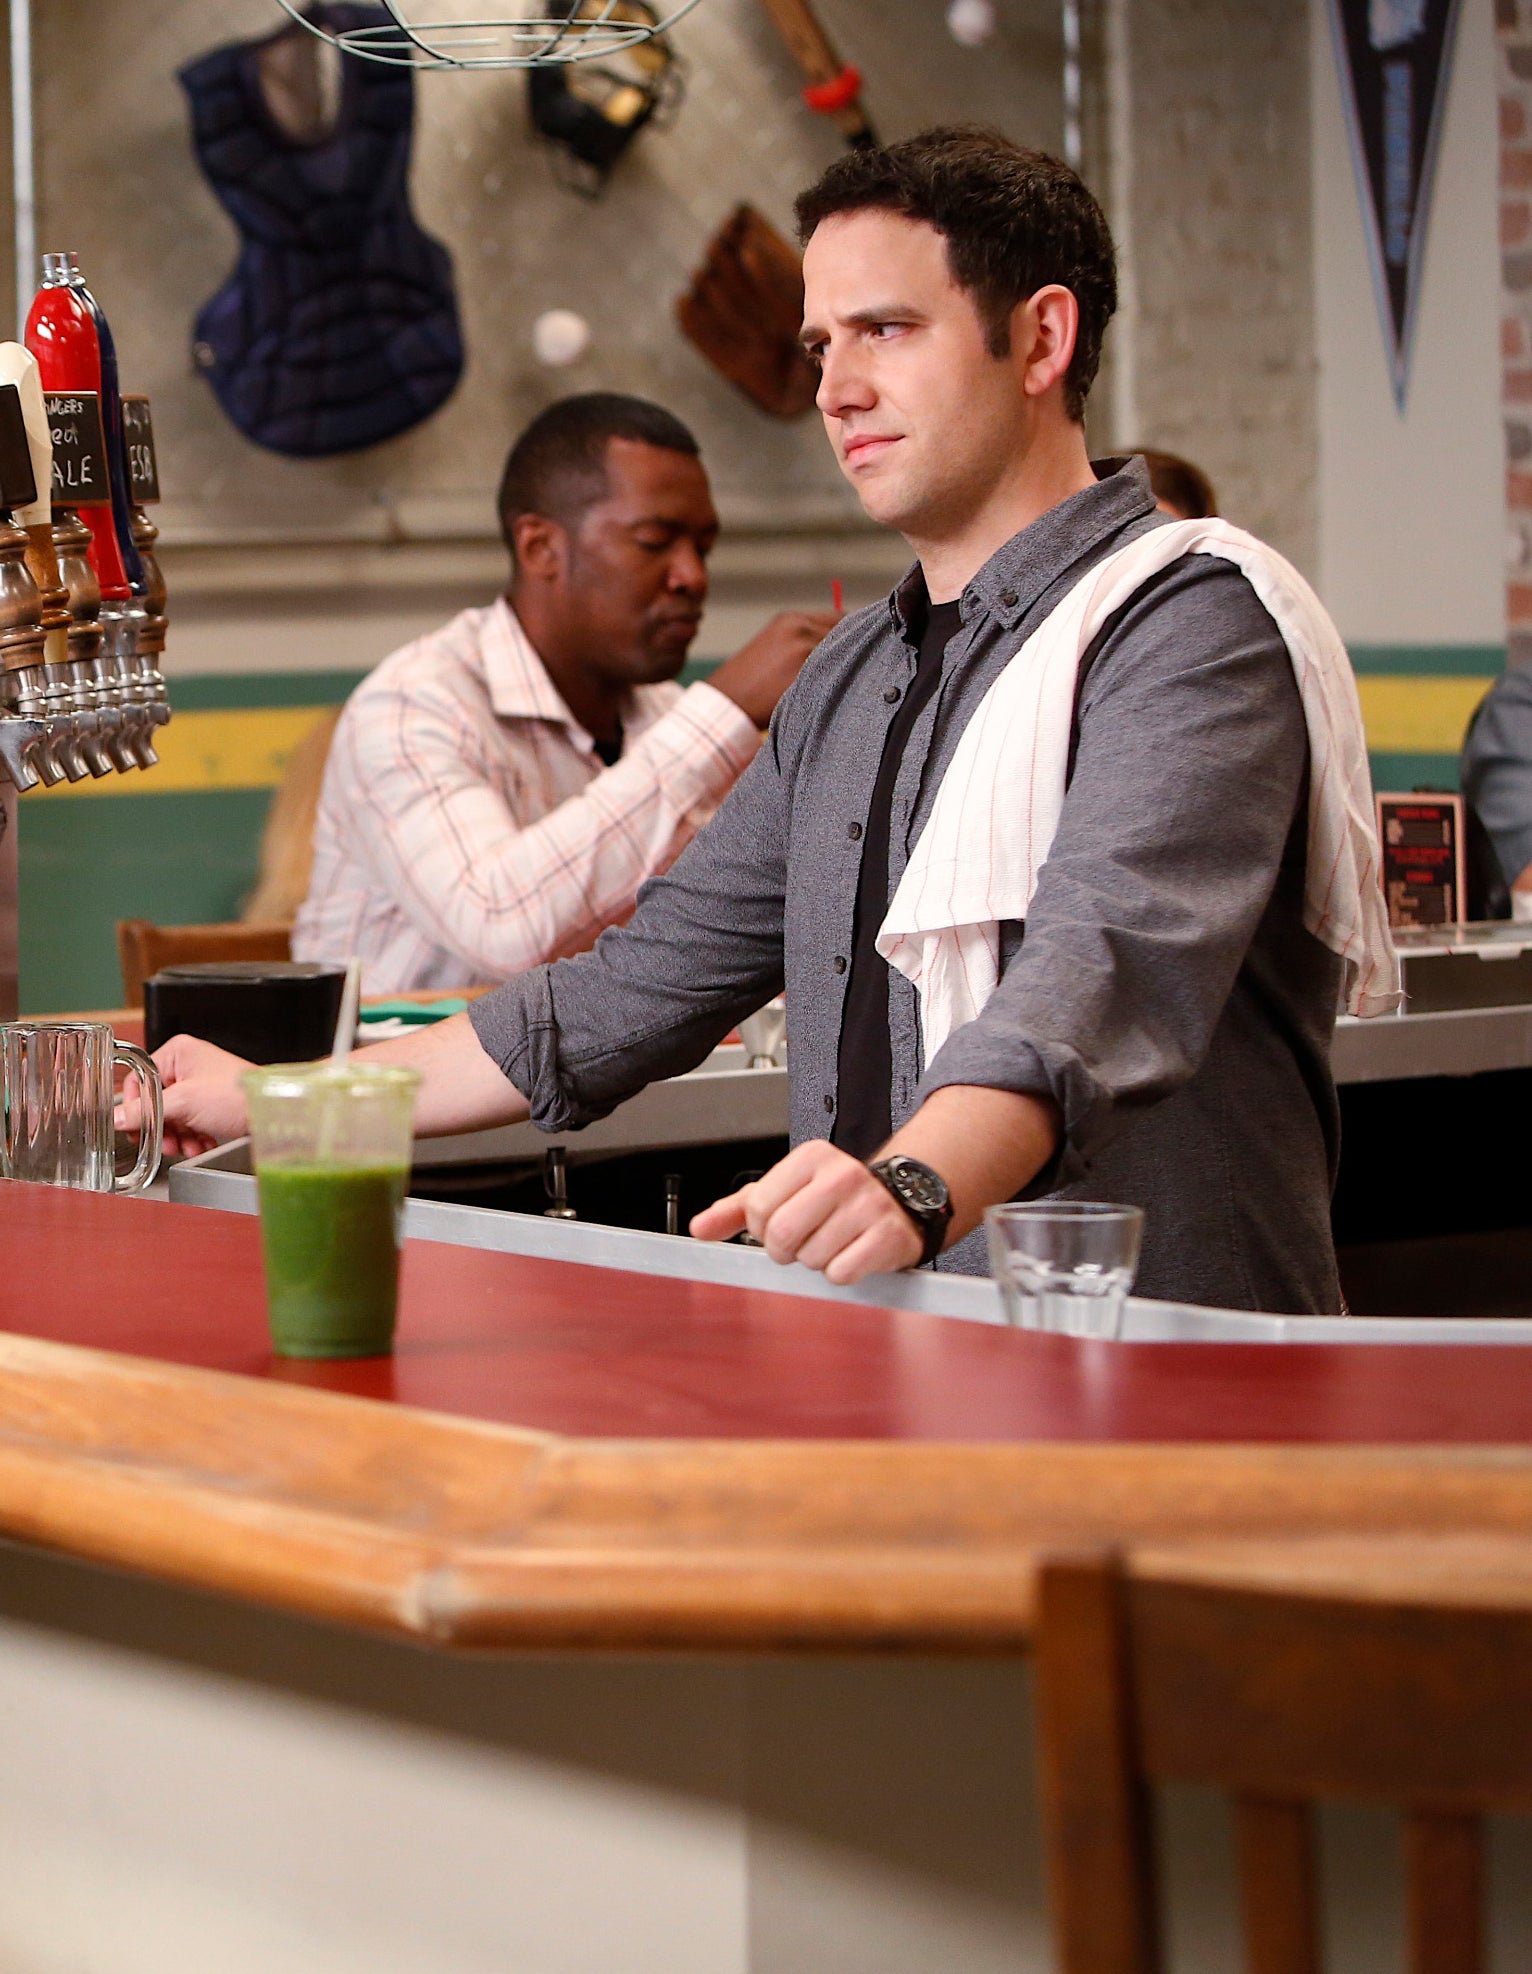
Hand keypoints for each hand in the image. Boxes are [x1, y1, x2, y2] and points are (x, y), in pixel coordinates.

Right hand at [115, 1033, 253, 1160]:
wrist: (273, 1114)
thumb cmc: (237, 1095)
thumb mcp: (184, 1103)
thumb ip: (146, 1112)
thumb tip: (116, 1118)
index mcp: (179, 1052)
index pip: (140, 1080)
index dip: (136, 1107)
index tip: (136, 1128)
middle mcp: (189, 1065)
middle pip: (157, 1101)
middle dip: (162, 1127)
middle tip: (164, 1143)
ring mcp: (202, 1084)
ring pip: (175, 1115)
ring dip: (179, 1136)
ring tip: (188, 1147)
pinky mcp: (213, 1103)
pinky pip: (192, 1122)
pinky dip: (194, 1137)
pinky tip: (201, 1145)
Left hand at [690, 1139, 922, 1284]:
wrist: (901, 1203)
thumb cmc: (836, 1199)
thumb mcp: (787, 1191)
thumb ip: (739, 1208)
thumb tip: (699, 1228)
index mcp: (811, 1158)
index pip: (758, 1207)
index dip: (762, 1228)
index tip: (779, 1224)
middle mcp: (841, 1175)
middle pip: (781, 1234)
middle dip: (784, 1249)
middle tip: (801, 1241)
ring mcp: (867, 1205)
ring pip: (811, 1258)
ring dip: (815, 1260)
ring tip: (832, 1242)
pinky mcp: (886, 1235)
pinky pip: (841, 1272)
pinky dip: (841, 1272)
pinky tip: (851, 1253)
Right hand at [708, 609, 838, 726]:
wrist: (726, 703)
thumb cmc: (748, 681)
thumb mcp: (774, 644)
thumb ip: (805, 637)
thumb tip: (841, 640)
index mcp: (791, 619)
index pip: (841, 618)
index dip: (846, 636)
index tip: (846, 650)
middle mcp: (801, 629)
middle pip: (846, 636)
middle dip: (845, 653)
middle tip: (834, 672)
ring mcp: (805, 650)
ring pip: (843, 657)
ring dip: (840, 670)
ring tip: (822, 686)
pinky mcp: (808, 674)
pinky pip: (836, 677)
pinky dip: (834, 685)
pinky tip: (818, 696)